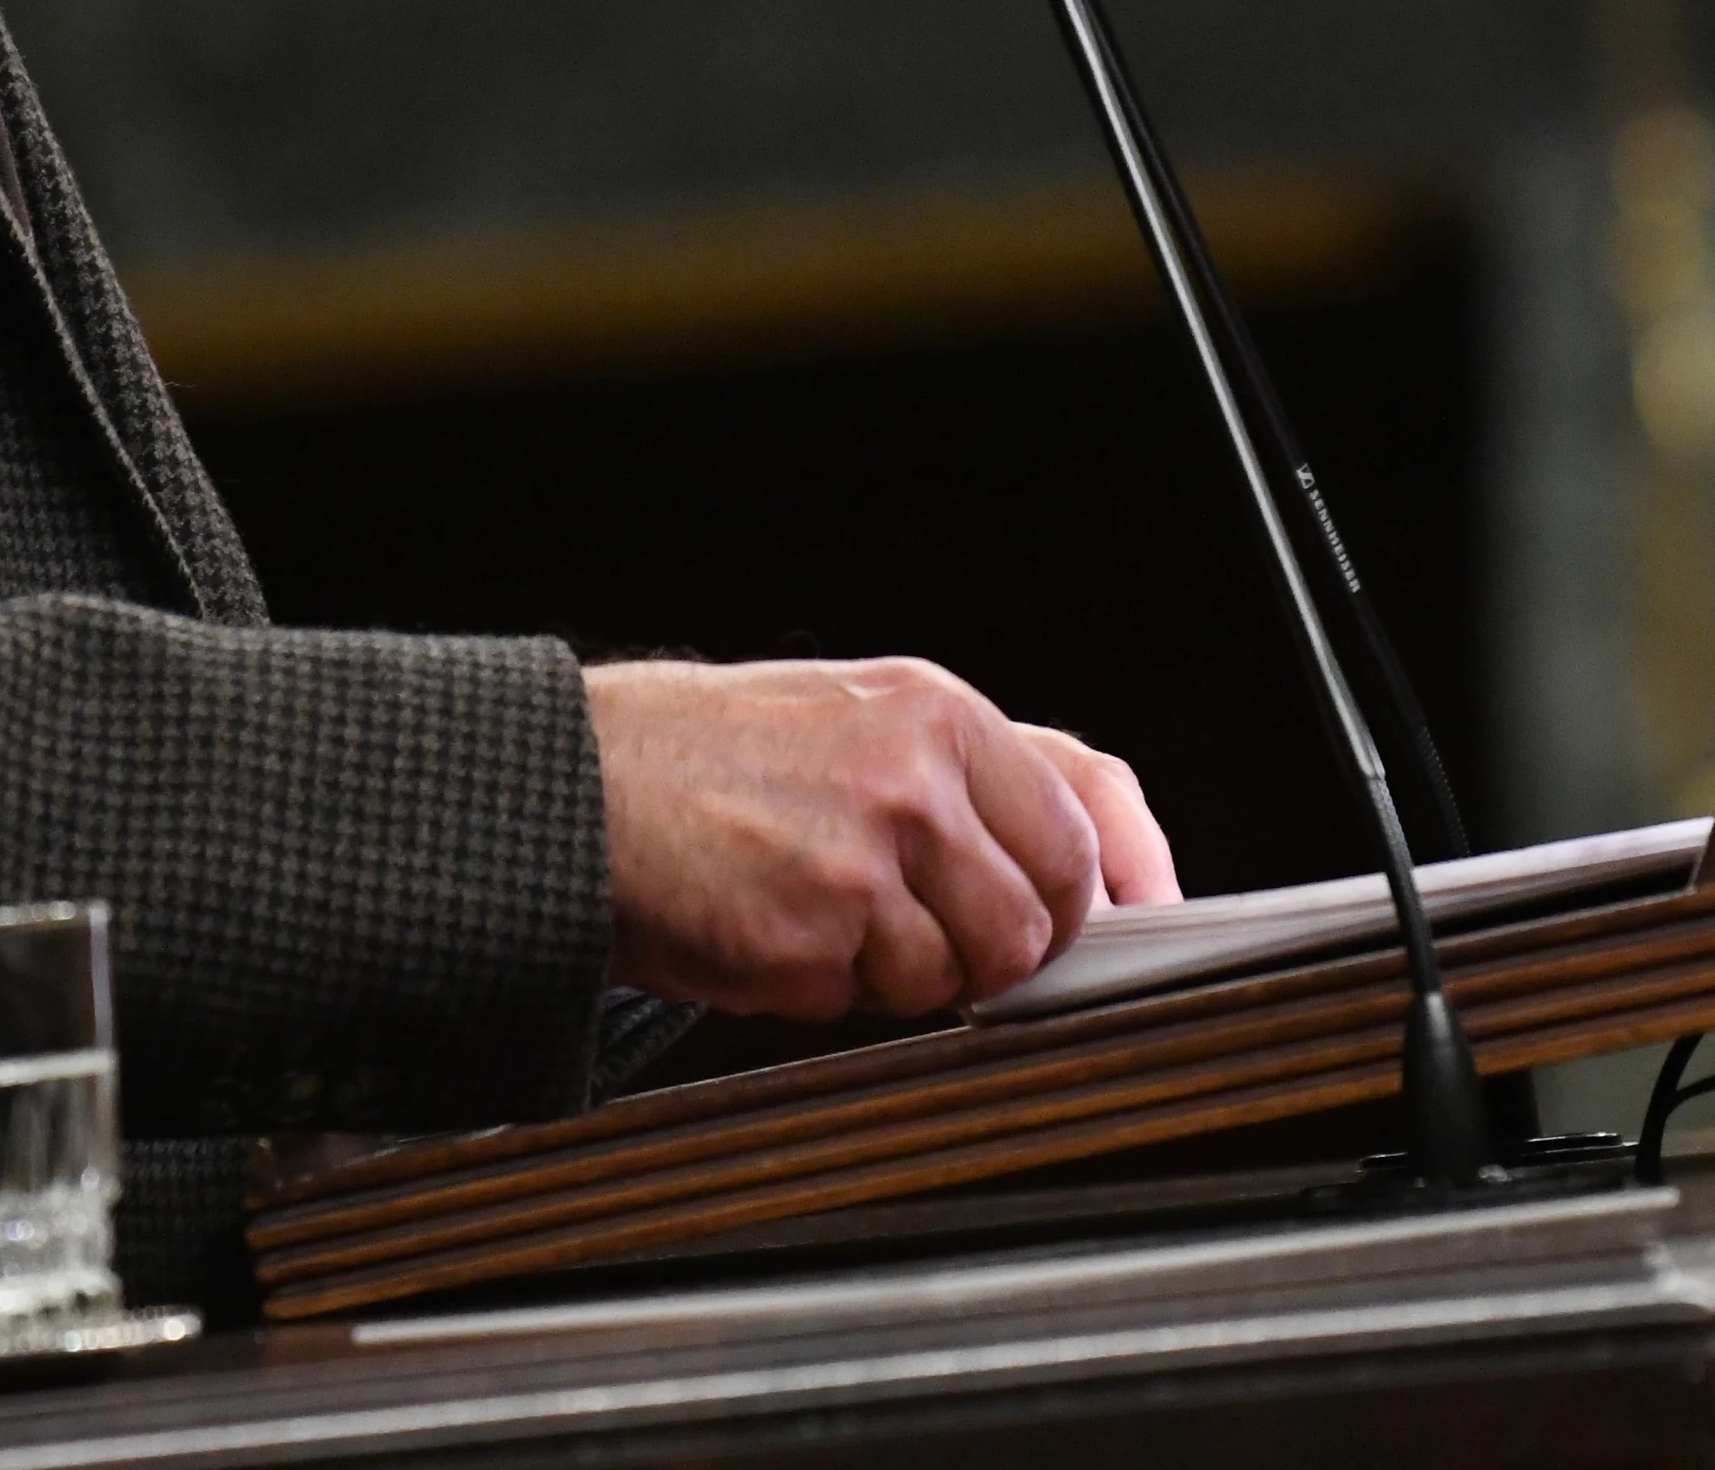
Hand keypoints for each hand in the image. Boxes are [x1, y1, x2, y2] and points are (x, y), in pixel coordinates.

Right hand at [582, 657, 1183, 1020]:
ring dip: (901, 974)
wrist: (571, 786)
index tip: (1143, 922)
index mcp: (934, 713)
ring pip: (957, 974)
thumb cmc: (699, 755)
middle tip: (934, 937)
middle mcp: (915, 778)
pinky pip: (866, 1002)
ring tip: (822, 918)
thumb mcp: (847, 714)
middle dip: (1001, 949)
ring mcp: (867, 859)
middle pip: (1037, 916)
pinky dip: (824, 989)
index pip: (1079, 812)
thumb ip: (959, 776)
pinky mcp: (814, 936)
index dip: (1117, 881)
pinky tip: (770, 932)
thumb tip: (1071, 853)